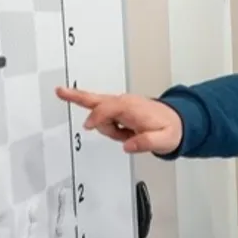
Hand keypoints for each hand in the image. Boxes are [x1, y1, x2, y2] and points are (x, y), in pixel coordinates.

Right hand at [55, 87, 182, 154]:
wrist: (178, 121)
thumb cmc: (170, 129)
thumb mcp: (163, 140)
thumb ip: (146, 143)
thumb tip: (128, 145)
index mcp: (132, 108)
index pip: (106, 110)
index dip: (96, 118)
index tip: (88, 127)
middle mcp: (125, 102)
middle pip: (95, 100)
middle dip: (77, 97)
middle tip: (60, 91)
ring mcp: (121, 104)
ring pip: (100, 115)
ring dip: (110, 129)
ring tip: (130, 136)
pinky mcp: (120, 109)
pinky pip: (106, 116)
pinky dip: (107, 124)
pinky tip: (125, 133)